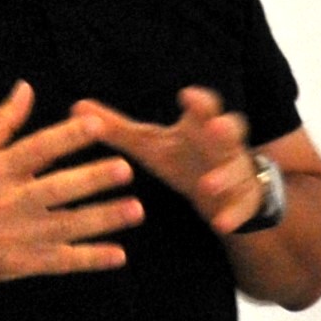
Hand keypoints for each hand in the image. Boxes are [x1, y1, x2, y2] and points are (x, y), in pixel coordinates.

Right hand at [0, 82, 142, 289]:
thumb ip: (1, 121)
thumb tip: (26, 86)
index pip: (38, 149)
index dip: (67, 137)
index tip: (96, 124)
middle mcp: (10, 202)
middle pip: (58, 188)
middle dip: (93, 179)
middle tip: (126, 169)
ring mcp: (19, 235)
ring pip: (68, 225)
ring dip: (103, 218)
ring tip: (137, 209)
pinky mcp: (23, 263)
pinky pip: (62, 261)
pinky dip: (90, 259)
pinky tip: (119, 255)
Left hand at [72, 87, 261, 236]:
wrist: (223, 192)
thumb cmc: (183, 159)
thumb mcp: (150, 145)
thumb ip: (116, 128)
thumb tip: (75, 107)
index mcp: (201, 125)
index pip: (204, 106)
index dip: (198, 101)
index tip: (185, 95)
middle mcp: (224, 143)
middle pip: (231, 128)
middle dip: (224, 128)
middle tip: (214, 129)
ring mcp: (238, 170)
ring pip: (238, 168)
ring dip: (225, 176)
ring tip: (207, 185)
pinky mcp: (245, 198)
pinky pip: (244, 205)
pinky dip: (234, 214)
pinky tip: (220, 224)